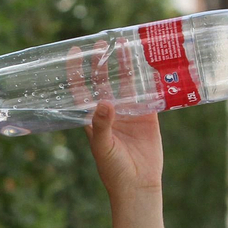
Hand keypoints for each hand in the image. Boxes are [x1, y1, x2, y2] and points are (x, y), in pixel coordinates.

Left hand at [66, 41, 163, 196]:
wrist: (137, 185)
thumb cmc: (113, 169)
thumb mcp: (103, 147)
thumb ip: (102, 125)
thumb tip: (104, 102)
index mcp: (93, 118)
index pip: (82, 89)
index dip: (77, 70)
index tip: (76, 52)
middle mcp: (110, 111)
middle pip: (104, 81)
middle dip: (103, 62)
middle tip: (103, 43)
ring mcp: (130, 112)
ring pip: (127, 83)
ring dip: (126, 66)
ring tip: (125, 45)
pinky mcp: (148, 117)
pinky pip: (149, 94)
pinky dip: (149, 80)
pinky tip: (151, 64)